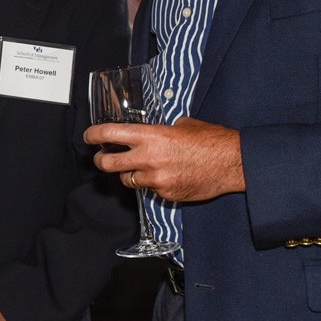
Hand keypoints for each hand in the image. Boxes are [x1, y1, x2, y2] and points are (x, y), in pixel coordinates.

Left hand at [84, 115, 245, 201]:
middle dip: (101, 161)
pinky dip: (154, 184)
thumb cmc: (210, 140)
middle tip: (102, 158)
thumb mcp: (182, 125)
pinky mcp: (165, 194)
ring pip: (129, 180)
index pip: (109, 134)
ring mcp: (156, 180)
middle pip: (108, 164)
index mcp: (150, 136)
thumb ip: (160, 131)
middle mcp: (148, 158)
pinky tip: (168, 175)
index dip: (93, 135)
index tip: (89, 137)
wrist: (232, 163)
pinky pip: (150, 190)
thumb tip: (150, 133)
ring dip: (131, 174)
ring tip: (142, 166)